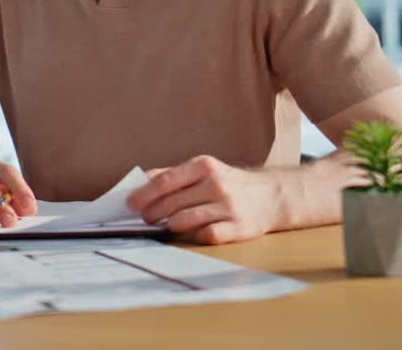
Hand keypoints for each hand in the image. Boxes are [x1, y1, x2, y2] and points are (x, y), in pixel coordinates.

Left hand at [126, 155, 283, 244]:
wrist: (272, 196)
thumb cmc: (229, 183)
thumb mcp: (203, 169)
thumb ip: (172, 174)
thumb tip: (138, 182)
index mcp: (204, 166)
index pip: (164, 181)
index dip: (143, 194)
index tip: (129, 204)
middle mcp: (216, 184)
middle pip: (171, 203)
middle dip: (151, 213)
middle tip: (143, 218)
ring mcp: (228, 207)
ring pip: (184, 220)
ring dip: (168, 226)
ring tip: (163, 226)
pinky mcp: (238, 228)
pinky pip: (206, 235)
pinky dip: (193, 236)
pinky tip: (190, 233)